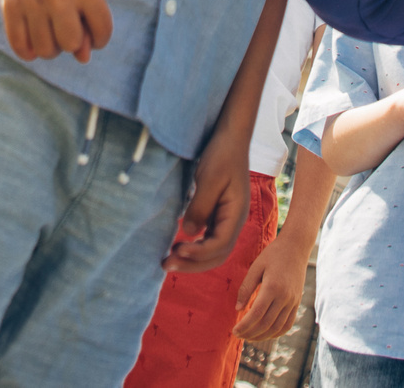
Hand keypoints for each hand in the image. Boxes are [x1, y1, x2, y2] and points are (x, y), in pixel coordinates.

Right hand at [0, 0, 111, 62]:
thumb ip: (90, 25)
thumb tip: (83, 59)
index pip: (102, 32)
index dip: (100, 39)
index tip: (92, 32)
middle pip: (70, 44)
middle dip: (71, 43)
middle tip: (66, 29)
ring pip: (45, 50)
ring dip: (50, 48)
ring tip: (49, 32)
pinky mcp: (10, 5)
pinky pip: (20, 47)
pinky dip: (29, 52)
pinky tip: (33, 40)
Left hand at [165, 130, 251, 273]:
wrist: (230, 139)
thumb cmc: (222, 156)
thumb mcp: (209, 180)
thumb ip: (200, 208)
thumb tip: (187, 233)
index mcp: (236, 214)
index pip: (220, 245)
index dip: (198, 253)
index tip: (177, 251)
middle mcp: (234, 222)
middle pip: (216, 254)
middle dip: (192, 263)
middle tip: (166, 264)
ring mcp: (226, 220)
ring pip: (212, 250)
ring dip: (192, 259)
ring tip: (168, 260)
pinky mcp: (217, 216)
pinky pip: (207, 239)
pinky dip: (194, 248)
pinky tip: (178, 247)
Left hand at [233, 230, 308, 339]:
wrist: (296, 247)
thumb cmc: (273, 254)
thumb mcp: (256, 267)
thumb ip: (246, 288)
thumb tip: (238, 309)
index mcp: (273, 287)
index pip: (256, 314)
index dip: (244, 325)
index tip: (234, 331)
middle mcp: (285, 297)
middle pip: (266, 323)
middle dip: (251, 333)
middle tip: (239, 335)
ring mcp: (293, 301)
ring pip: (277, 327)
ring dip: (263, 336)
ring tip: (249, 337)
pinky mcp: (297, 302)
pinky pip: (288, 324)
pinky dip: (276, 333)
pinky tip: (266, 334)